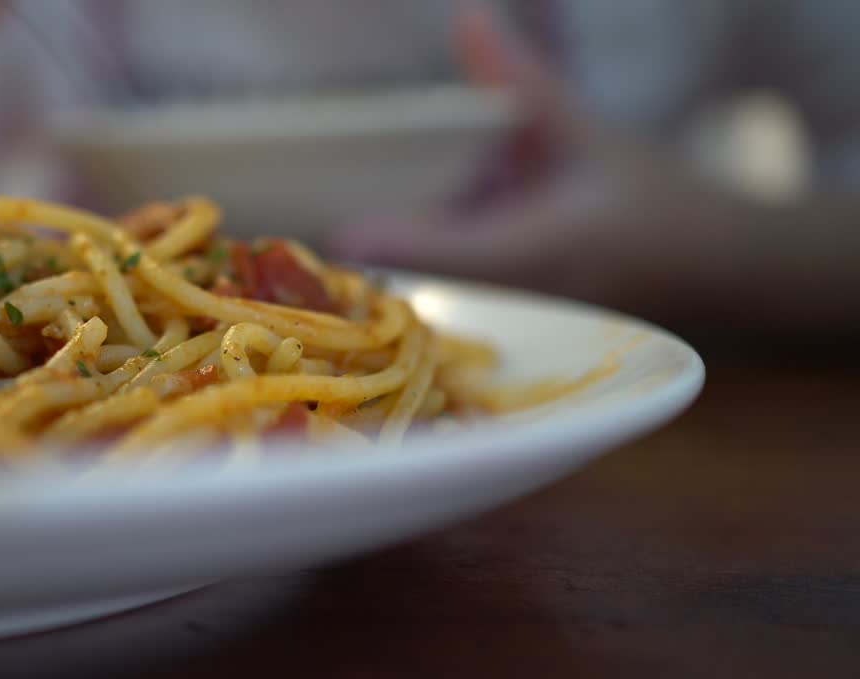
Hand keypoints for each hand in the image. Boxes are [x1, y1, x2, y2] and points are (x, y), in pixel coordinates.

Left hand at [328, 1, 758, 325]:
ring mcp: (500, 307)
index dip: (370, 237)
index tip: (321, 219)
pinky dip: (427, 238)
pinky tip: (410, 205)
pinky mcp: (503, 305)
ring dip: (392, 235)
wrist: (717, 270)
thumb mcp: (590, 136)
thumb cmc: (659, 205)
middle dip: (366, 229)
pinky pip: (449, 273)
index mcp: (525, 255)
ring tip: (330, 192)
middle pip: (408, 270)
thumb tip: (471, 18)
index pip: (426, 253)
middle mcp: (502, 294)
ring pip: (424, 274)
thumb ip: (527, 84)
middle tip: (302, 188)